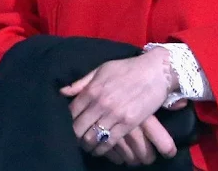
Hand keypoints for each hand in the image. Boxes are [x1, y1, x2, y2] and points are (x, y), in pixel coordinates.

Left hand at [60, 48, 177, 156]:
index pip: (71, 112)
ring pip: (91, 138)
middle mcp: (101, 103)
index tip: (68, 124)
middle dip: (74, 135)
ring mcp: (115, 114)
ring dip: (86, 144)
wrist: (156, 71)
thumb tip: (62, 92)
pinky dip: (101, 149)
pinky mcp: (128, 124)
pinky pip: (108, 143)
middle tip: (76, 137)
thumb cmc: (128, 68)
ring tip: (87, 144)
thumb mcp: (103, 69)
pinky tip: (99, 148)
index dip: (67, 120)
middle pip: (78, 128)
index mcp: (93, 88)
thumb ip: (82, 82)